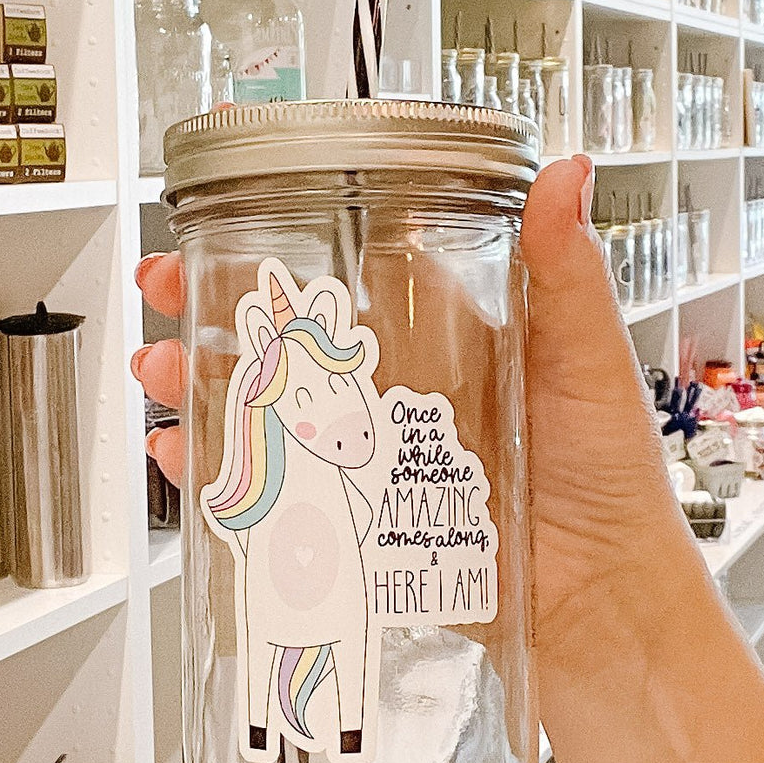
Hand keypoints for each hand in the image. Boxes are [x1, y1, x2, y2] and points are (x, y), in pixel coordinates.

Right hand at [130, 156, 686, 657]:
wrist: (598, 592)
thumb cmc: (605, 469)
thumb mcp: (584, 356)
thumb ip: (565, 272)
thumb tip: (566, 170)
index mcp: (446, 339)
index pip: (352, 280)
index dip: (290, 249)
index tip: (234, 224)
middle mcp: (398, 392)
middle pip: (292, 342)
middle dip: (220, 312)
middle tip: (162, 291)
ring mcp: (371, 456)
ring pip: (270, 409)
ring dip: (204, 384)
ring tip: (158, 368)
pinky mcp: (358, 519)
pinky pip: (277, 490)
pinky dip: (223, 473)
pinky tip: (183, 453)